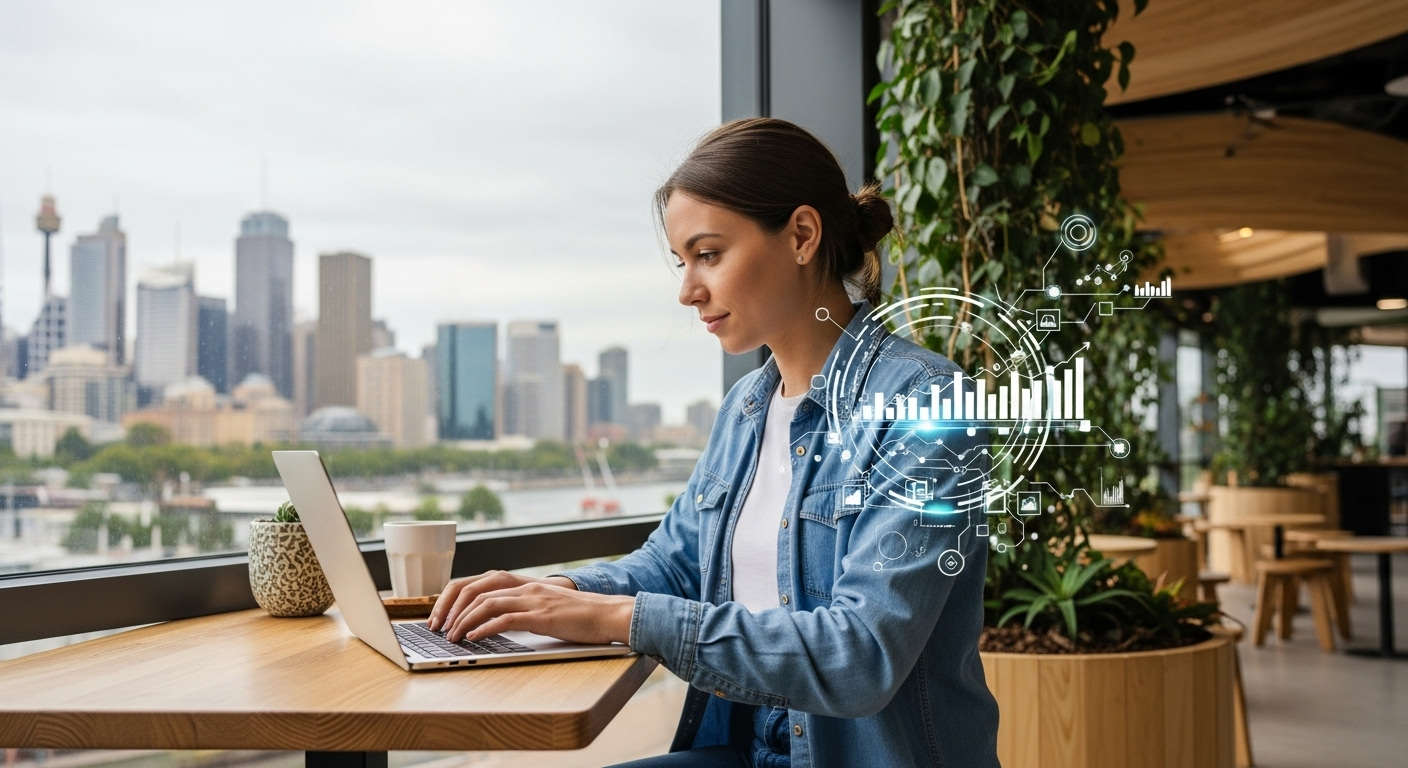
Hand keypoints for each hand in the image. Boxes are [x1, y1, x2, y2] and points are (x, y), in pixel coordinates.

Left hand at [433, 573, 634, 645]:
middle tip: (437, 627)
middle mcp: (525, 586)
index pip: (477, 581)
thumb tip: (495, 623)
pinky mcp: (541, 615)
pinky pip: (505, 618)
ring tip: (451, 637)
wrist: (609, 614)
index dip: (454, 597)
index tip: (440, 615)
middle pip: (475, 588)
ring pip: (485, 602)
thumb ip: (523, 609)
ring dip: (463, 621)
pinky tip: (474, 638)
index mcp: (523, 583)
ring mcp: (533, 599)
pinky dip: (484, 628)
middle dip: (450, 608)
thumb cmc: (580, 616)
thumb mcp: (545, 607)